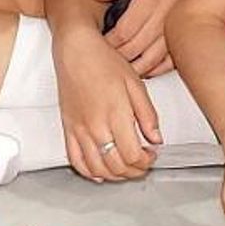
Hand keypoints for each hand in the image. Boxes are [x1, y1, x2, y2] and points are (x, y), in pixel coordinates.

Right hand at [53, 31, 160, 181]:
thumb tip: (156, 138)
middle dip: (134, 171)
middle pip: (116, 165)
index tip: (151, 155)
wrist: (76, 50)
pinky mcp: (68, 129)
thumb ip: (147, 114)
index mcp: (116, 114)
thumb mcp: (135, 84)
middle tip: (142, 164)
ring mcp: (79, 129)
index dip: (146, 162)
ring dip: (114, 175)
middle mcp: (95, 126)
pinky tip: (100, 172)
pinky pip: (76, 160)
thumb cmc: (104, 61)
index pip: (132, 155)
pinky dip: (89, 172)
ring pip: (97, 168)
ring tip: (125, 168)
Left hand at [93, 0, 208, 76]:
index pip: (122, 31)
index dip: (108, 41)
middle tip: (105, 58)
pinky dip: (156, 70)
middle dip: (117, 56)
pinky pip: (169, 63)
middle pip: (133, 49)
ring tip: (122, 69)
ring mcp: (174, 33)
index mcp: (149, 2)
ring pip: (149, 60)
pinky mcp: (184, 39)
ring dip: (134, 67)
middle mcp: (161, 21)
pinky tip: (146, 69)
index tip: (98, 43)